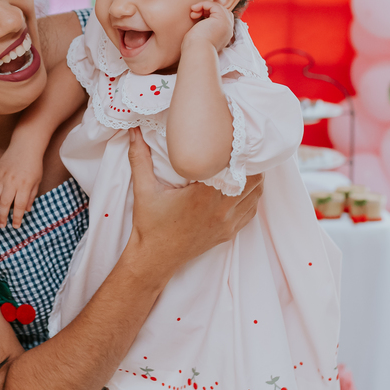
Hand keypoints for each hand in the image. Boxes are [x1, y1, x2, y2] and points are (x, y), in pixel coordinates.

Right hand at [0, 141, 43, 228]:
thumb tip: (26, 210)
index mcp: (24, 186)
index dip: (17, 218)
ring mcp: (1, 177)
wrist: (26, 145)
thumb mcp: (37, 181)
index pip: (19, 206)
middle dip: (3, 217)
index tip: (16, 226)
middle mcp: (11, 182)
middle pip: (4, 204)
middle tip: (2, 226)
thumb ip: (32, 196)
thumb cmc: (34, 163)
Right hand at [125, 129, 262, 283]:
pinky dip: (251, 196)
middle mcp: (221, 210)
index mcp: (203, 196)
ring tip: (242, 164)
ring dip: (253, 178)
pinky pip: (251, 210)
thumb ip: (140, 157)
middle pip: (254, 179)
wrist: (155, 259)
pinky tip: (240, 186)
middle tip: (241, 147)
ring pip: (256, 194)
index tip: (234, 138)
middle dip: (250, 162)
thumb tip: (133, 130)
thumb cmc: (150, 225)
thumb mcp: (144, 189)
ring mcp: (228, 223)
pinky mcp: (229, 232)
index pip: (236, 169)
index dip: (239, 152)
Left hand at [185, 1, 234, 53]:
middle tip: (194, 15)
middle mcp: (227, 30)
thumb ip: (202, 28)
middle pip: (222, 12)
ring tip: (193, 14)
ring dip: (203, 7)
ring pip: (218, 8)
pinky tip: (194, 10)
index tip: (195, 18)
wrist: (197, 52)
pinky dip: (203, 4)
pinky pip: (214, 5)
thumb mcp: (199, 37)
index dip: (209, 15)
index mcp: (223, 36)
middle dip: (207, 10)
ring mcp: (226, 24)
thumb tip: (196, 18)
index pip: (221, 19)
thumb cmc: (194, 48)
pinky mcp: (222, 19)